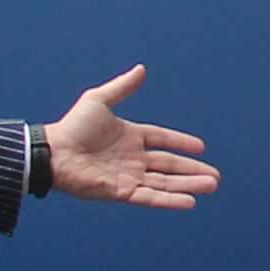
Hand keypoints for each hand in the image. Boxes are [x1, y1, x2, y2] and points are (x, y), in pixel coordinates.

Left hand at [46, 64, 218, 209]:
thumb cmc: (72, 126)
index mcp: (130, 136)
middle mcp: (132, 158)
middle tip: (215, 176)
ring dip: (188, 185)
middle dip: (192, 171)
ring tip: (211, 186)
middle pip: (169, 165)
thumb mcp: (99, 100)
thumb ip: (122, 87)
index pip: (162, 140)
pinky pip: (150, 196)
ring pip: (165, 182)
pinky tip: (189, 201)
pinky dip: (170, 200)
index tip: (201, 147)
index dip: (181, 143)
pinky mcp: (121, 192)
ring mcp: (128, 176)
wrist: (54, 151)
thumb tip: (141, 69)